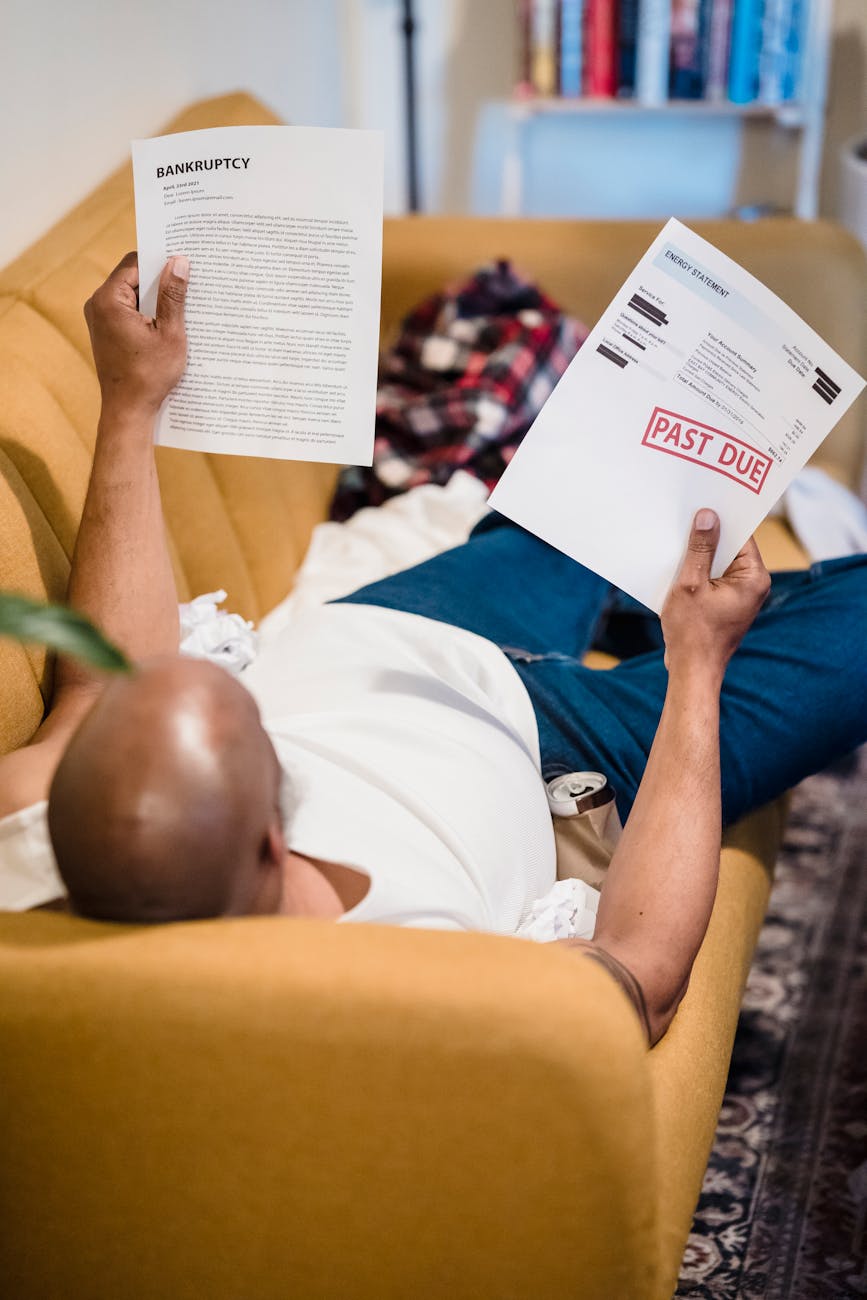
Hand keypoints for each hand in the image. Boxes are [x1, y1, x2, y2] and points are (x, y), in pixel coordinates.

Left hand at [83, 251, 188, 419]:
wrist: (128, 411)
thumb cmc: (149, 376)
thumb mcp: (169, 333)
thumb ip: (173, 296)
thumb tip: (179, 262)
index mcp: (109, 300)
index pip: (134, 263)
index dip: (159, 261)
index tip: (182, 263)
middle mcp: (97, 305)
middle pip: (132, 277)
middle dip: (159, 281)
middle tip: (187, 284)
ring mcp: (99, 319)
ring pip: (132, 295)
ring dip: (155, 299)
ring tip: (181, 306)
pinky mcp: (105, 331)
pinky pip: (128, 311)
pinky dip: (147, 313)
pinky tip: (168, 323)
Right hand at [661, 509, 770, 679]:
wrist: (691, 672)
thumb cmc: (693, 633)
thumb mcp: (691, 584)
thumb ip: (700, 549)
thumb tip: (708, 517)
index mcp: (753, 578)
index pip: (741, 535)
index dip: (722, 519)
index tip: (704, 502)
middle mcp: (752, 585)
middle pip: (730, 548)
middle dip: (707, 536)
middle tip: (685, 517)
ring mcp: (740, 596)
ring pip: (718, 563)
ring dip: (699, 555)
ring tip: (676, 542)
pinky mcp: (726, 604)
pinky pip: (712, 578)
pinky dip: (697, 572)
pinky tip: (676, 567)